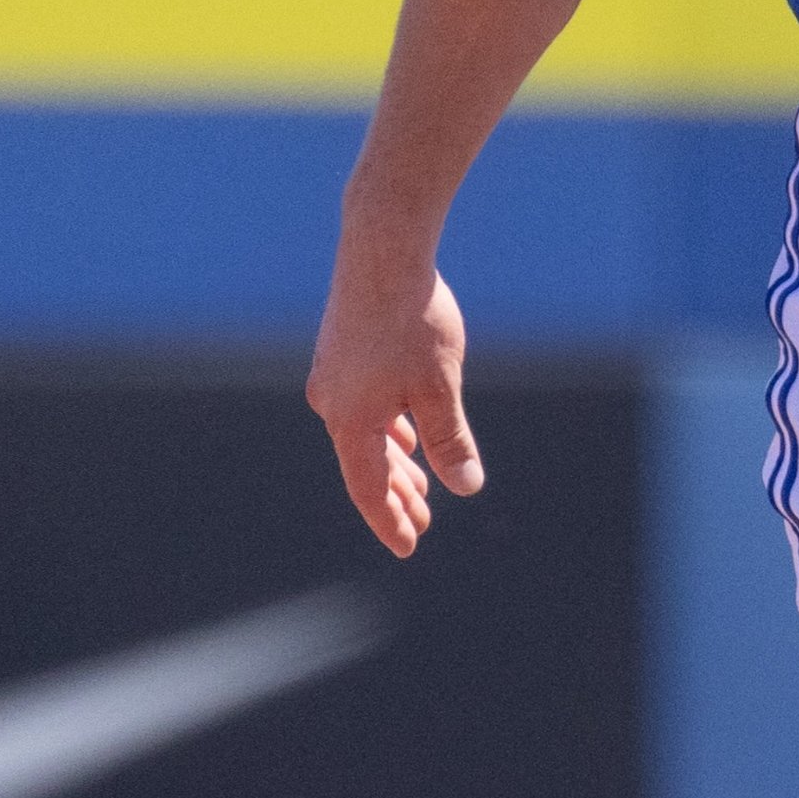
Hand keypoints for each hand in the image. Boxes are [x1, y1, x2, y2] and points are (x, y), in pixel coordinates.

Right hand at [307, 216, 483, 558]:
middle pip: (364, 466)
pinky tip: (407, 438)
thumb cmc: (414, 320)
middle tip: (423, 526)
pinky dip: (387, 431)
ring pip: (365, 437)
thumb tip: (466, 487)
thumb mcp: (441, 387)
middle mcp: (332, 404)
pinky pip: (364, 409)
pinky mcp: (341, 355)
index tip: (409, 548)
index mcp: (350, 421)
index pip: (368, 489)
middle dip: (396, 498)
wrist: (382, 249)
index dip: (390, 522)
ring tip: (422, 490)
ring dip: (394, 464)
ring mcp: (333, 378)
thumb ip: (451, 440)